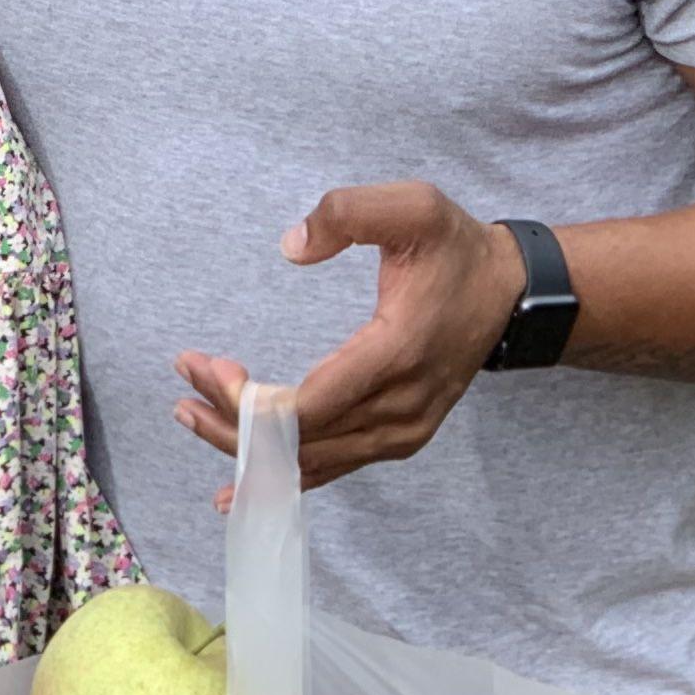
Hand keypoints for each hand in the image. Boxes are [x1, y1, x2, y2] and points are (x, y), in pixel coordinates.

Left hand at [173, 181, 531, 491]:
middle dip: (230, 421)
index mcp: (398, 353)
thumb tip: (292, 246)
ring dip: (247, 446)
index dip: (246, 402)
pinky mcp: (399, 438)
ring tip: (190, 413)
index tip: (203, 365)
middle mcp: (400, 408)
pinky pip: (332, 466)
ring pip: (311, 462)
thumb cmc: (456, 249)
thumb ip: (349, 213)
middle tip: (184, 384)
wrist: (511, 293)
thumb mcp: (412, 207)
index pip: (307, 406)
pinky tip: (238, 487)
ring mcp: (402, 432)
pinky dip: (283, 474)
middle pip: (300, 442)